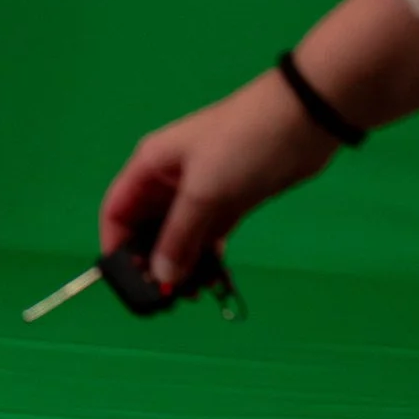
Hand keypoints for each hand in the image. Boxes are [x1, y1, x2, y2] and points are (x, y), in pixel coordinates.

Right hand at [97, 73, 325, 288]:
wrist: (302, 122)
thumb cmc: (240, 146)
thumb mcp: (203, 193)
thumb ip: (178, 238)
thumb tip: (161, 279)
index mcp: (150, 166)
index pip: (117, 210)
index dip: (116, 246)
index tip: (128, 281)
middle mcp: (169, 181)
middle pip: (146, 228)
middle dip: (152, 262)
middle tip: (167, 296)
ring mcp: (200, 194)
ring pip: (179, 237)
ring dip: (182, 265)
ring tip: (195, 293)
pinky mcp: (229, 204)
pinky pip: (207, 238)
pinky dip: (207, 258)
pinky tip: (214, 280)